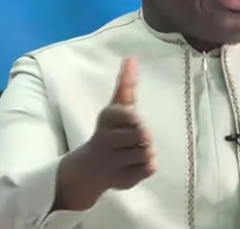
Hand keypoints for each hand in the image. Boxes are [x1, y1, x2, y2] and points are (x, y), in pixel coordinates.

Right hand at [55, 58, 155, 210]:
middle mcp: (106, 140)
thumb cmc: (110, 130)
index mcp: (107, 118)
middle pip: (144, 135)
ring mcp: (113, 161)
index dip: (137, 119)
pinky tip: (133, 164)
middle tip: (135, 138)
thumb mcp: (117, 106)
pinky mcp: (122, 179)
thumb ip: (126, 84)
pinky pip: (149, 169)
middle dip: (144, 136)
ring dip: (146, 151)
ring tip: (133, 151)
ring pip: (148, 153)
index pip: (132, 116)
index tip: (134, 119)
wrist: (90, 167)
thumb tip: (131, 59)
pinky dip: (147, 166)